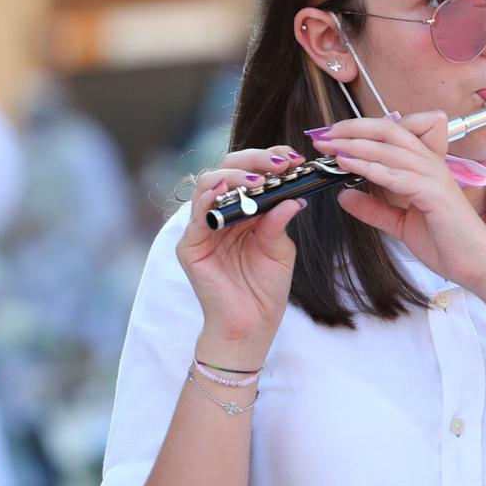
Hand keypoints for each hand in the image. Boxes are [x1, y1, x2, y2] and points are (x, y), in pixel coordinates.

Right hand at [176, 145, 307, 368]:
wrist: (251, 327)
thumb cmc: (264, 289)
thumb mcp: (279, 249)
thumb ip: (279, 221)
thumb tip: (293, 195)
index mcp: (244, 210)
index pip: (251, 172)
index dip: (270, 160)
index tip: (295, 158)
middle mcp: (220, 213)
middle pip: (228, 169)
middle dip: (254, 160)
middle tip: (280, 163)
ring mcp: (202, 228)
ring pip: (208, 184)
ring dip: (234, 175)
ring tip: (258, 178)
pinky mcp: (190, 246)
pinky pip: (196, 215)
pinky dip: (209, 198)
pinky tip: (226, 190)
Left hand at [311, 113, 485, 295]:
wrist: (476, 264)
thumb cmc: (446, 242)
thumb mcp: (400, 224)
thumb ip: (374, 208)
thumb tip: (343, 196)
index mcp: (425, 166)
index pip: (391, 134)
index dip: (360, 130)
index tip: (331, 135)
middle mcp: (430, 164)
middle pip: (389, 131)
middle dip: (353, 129)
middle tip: (323, 135)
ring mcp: (434, 177)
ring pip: (390, 150)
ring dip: (356, 145)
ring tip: (329, 146)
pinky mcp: (434, 194)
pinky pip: (398, 176)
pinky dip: (370, 168)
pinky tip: (349, 165)